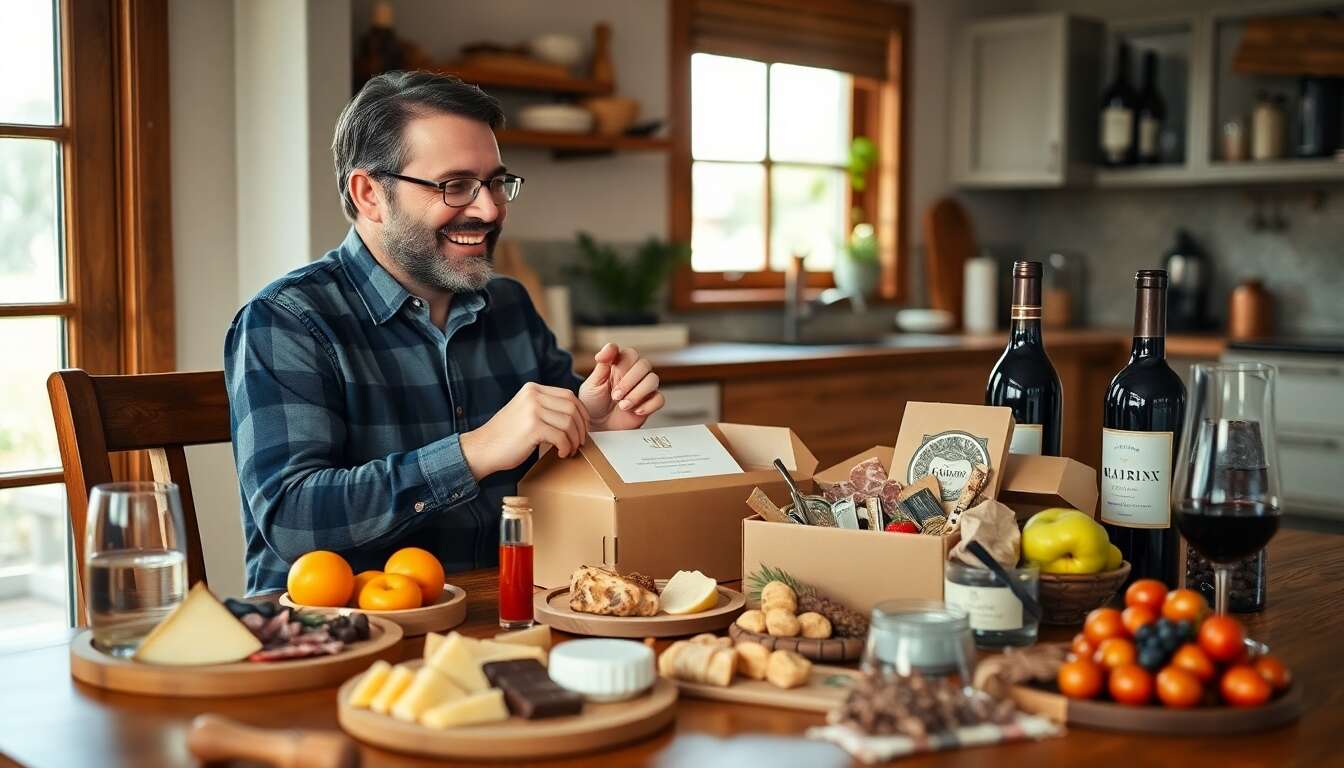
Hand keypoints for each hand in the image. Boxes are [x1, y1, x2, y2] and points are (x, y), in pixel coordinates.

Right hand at [459, 382, 589, 478]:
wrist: (482, 448)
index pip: (569, 396)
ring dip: (574, 440)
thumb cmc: (506, 436)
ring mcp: (532, 410)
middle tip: (579, 443)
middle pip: (572, 408)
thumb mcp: (525, 411)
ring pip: (569, 423)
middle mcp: (533, 396)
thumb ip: (545, 407)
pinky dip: (565, 447)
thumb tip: (575, 415)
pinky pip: (561, 437)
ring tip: (569, 450)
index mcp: (532, 389)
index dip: (581, 414)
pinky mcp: (532, 427)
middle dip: (581, 428)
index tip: (583, 429)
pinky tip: (560, 454)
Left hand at [579, 343, 664, 430]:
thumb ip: (602, 366)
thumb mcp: (592, 384)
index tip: (604, 360)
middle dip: (629, 381)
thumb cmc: (593, 404)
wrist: (598, 426)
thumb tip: (609, 349)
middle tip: (615, 396)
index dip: (617, 354)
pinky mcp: (650, 403)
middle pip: (644, 364)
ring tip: (622, 406)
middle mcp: (634, 374)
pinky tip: (635, 411)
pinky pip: (659, 399)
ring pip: (653, 380)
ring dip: (637, 393)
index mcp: (620, 366)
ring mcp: (643, 388)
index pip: (628, 353)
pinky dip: (648, 405)